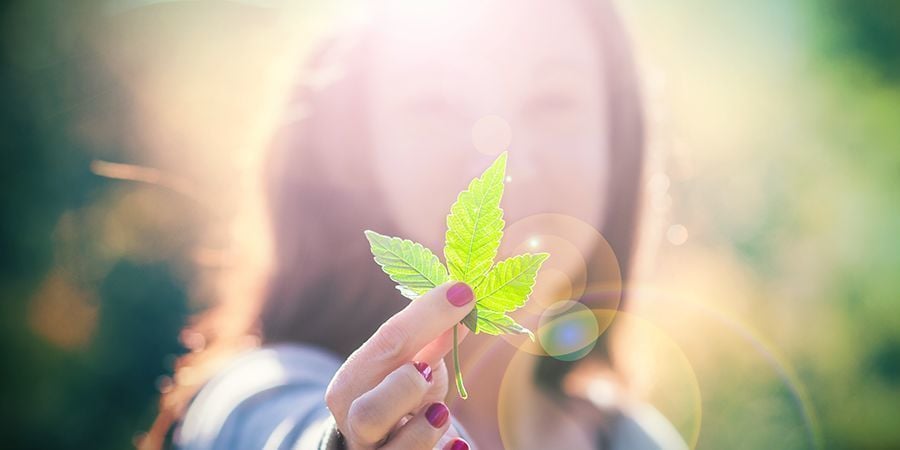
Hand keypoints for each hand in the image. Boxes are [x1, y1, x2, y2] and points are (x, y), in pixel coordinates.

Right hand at [325, 281, 475, 449]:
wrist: (385, 446)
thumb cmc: (401, 398)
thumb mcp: (412, 365)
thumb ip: (432, 337)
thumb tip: (463, 296)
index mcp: (351, 386)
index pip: (387, 345)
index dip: (428, 316)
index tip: (463, 293)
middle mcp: (355, 426)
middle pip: (369, 413)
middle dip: (403, 388)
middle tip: (429, 370)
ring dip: (426, 428)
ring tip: (442, 411)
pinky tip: (457, 444)